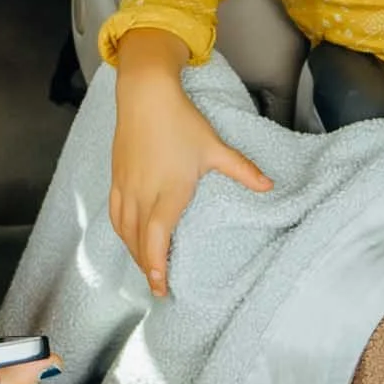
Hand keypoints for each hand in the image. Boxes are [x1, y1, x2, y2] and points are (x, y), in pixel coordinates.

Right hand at [110, 30, 271, 297]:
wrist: (145, 95)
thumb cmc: (180, 120)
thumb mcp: (214, 147)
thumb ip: (241, 170)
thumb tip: (269, 186)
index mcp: (168, 190)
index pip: (157, 237)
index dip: (156, 264)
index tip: (161, 286)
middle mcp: (143, 193)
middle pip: (139, 241)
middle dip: (147, 267)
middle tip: (158, 288)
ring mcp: (127, 186)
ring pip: (124, 230)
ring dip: (134, 253)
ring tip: (147, 269)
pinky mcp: (117, 177)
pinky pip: (115, 214)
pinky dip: (122, 233)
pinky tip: (129, 239)